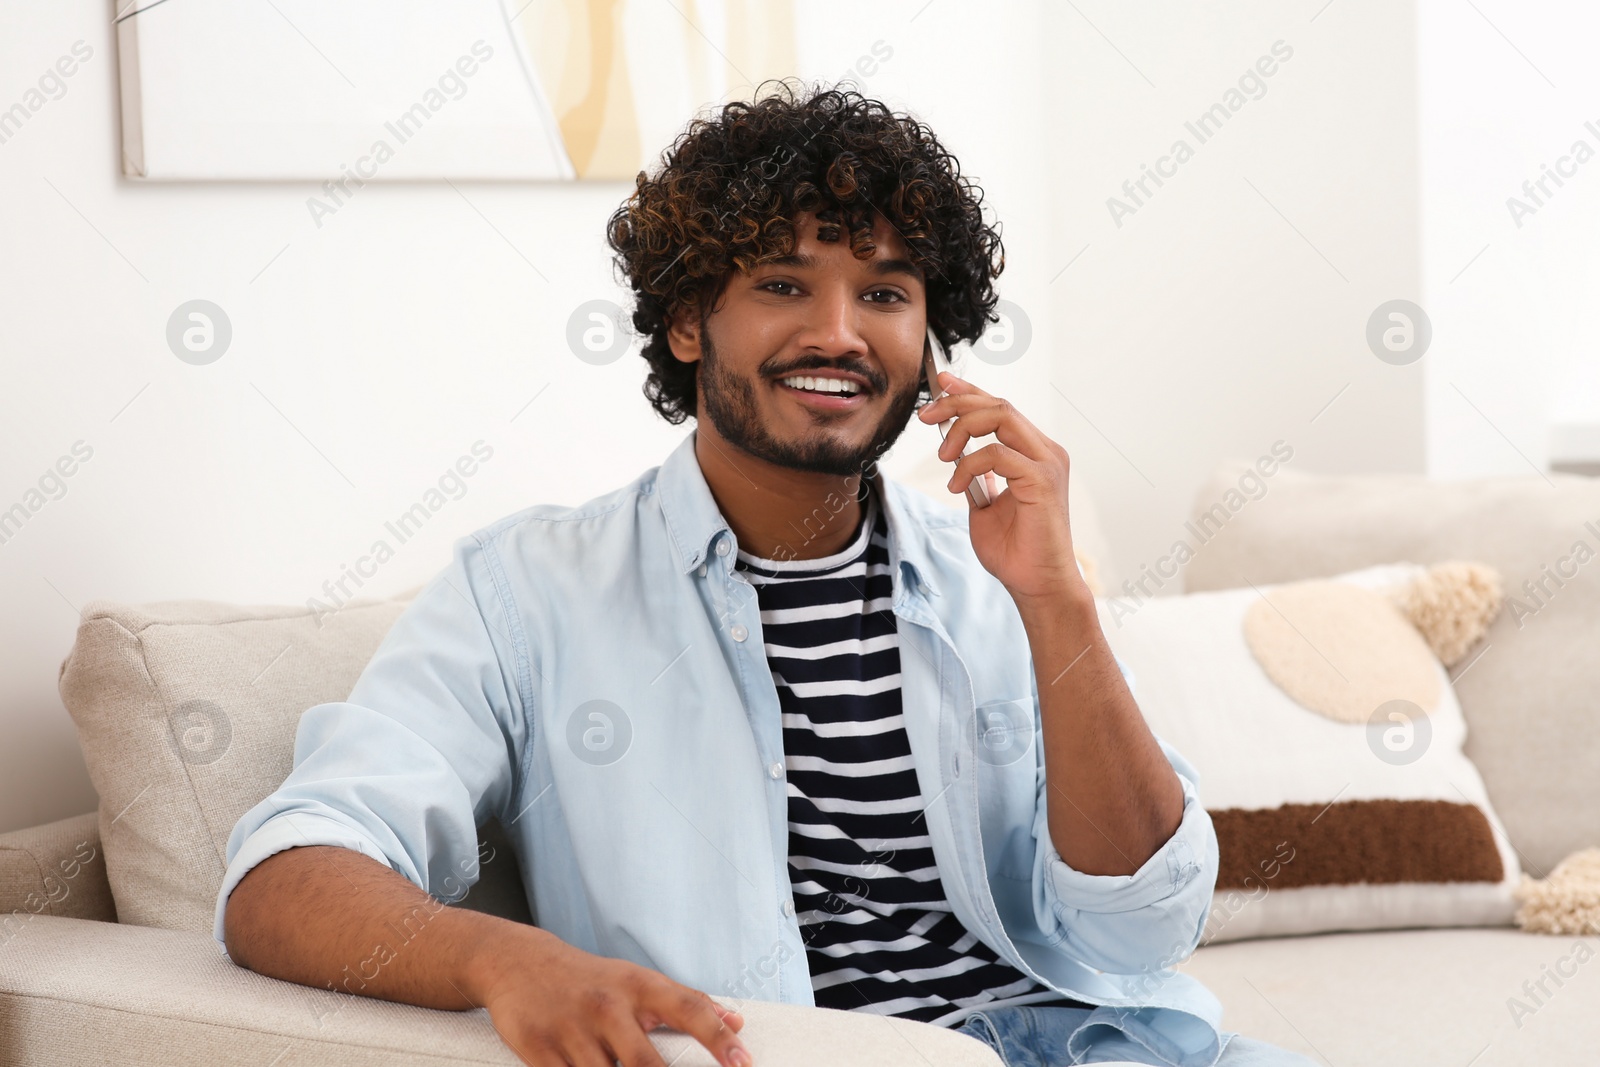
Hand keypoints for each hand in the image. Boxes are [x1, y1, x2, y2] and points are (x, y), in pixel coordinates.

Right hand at [469, 925, 750, 1066]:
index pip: (688, 1008)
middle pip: (644, 1063)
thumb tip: (737, 1022)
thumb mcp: (637, 980)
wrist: (519, 962)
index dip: (718, 1037)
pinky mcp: (539, 1049)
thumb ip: (687, 1002)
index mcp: (638, 985)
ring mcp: (571, 1030)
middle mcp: (607, 1006)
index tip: (743, 1062)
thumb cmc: (590, 979)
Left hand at [917, 370, 1086, 606]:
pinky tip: (957, 486)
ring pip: (1000, 416)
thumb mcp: (984, 505)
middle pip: (999, 404)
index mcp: (1033, 453)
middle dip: (956, 402)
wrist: (1035, 584)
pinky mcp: (1043, 480)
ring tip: (943, 457)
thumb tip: (955, 453)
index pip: (1000, 408)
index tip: (940, 383)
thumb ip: (975, 475)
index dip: (969, 390)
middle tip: (925, 416)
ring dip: (961, 429)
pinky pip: (997, 453)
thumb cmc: (1014, 550)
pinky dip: (969, 464)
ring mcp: (1047, 463)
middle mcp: (1045, 451)